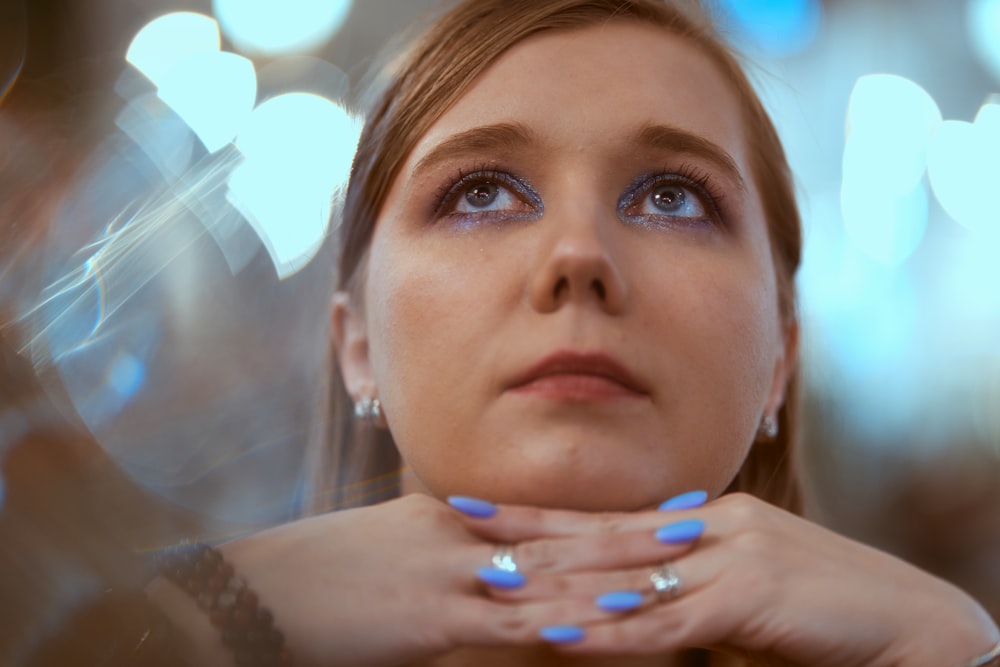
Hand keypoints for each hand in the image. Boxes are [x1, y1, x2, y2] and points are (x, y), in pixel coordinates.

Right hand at [199, 494, 687, 666]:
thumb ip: (428, 558)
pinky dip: (563, 623)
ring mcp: (448, 574)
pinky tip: (607, 623)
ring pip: (551, 576)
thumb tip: (469, 565)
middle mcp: (457, 535)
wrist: (247, 592)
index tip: (643, 503)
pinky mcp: (432, 619)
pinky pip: (511, 625)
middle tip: (692, 518)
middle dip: (627, 531)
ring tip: (677, 567)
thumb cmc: (306, 578)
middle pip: (560, 535)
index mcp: (444, 518)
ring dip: (616, 573)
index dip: (597, 512)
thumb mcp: (376, 556)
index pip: (537, 517)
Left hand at [459, 492, 999, 666]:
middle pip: (599, 534)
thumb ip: (691, 586)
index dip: (542, 515)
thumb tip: (634, 596)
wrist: (910, 624)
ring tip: (490, 584)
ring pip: (621, 575)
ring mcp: (729, 554)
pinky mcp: (749, 595)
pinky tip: (567, 631)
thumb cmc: (823, 612)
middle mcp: (709, 524)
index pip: (606, 518)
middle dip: (526, 535)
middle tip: (458, 528)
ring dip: (554, 584)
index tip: (482, 510)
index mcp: (705, 518)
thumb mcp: (745, 590)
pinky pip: (665, 620)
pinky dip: (613, 628)